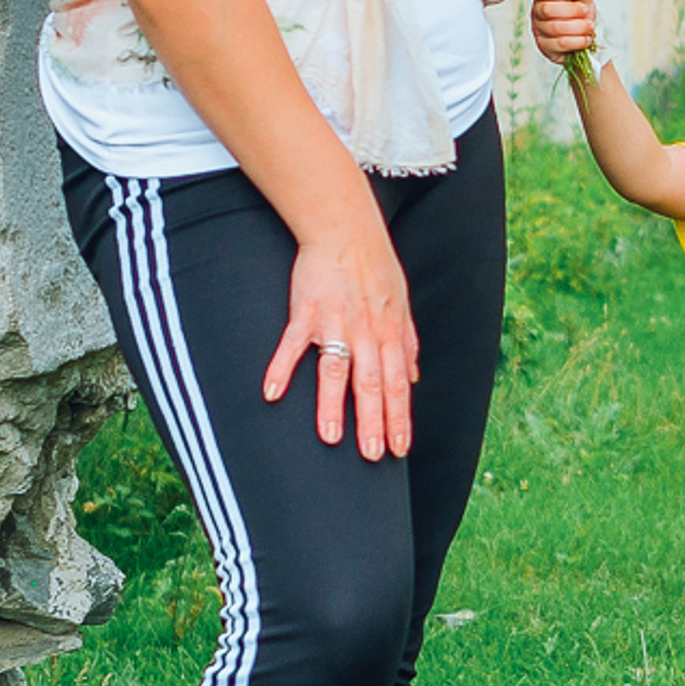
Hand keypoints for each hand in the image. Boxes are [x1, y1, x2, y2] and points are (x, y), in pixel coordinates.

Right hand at [263, 205, 418, 461]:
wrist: (346, 229)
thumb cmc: (375, 268)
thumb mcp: (401, 305)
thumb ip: (407, 344)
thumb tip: (414, 379)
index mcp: (390, 333)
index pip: (398, 384)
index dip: (400, 417)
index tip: (401, 449)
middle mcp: (367, 332)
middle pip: (372, 383)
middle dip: (374, 422)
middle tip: (374, 456)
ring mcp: (335, 322)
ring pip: (336, 369)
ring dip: (333, 405)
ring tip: (330, 438)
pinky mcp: (306, 311)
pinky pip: (292, 344)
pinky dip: (281, 368)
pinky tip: (271, 393)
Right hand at [528, 0, 597, 61]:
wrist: (585, 36)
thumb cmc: (580, 14)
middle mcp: (537, 12)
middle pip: (545, 9)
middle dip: (571, 10)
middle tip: (585, 11)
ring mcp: (539, 31)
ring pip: (555, 28)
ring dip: (578, 26)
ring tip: (589, 25)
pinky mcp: (546, 47)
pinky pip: (561, 43)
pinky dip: (577, 40)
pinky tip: (585, 38)